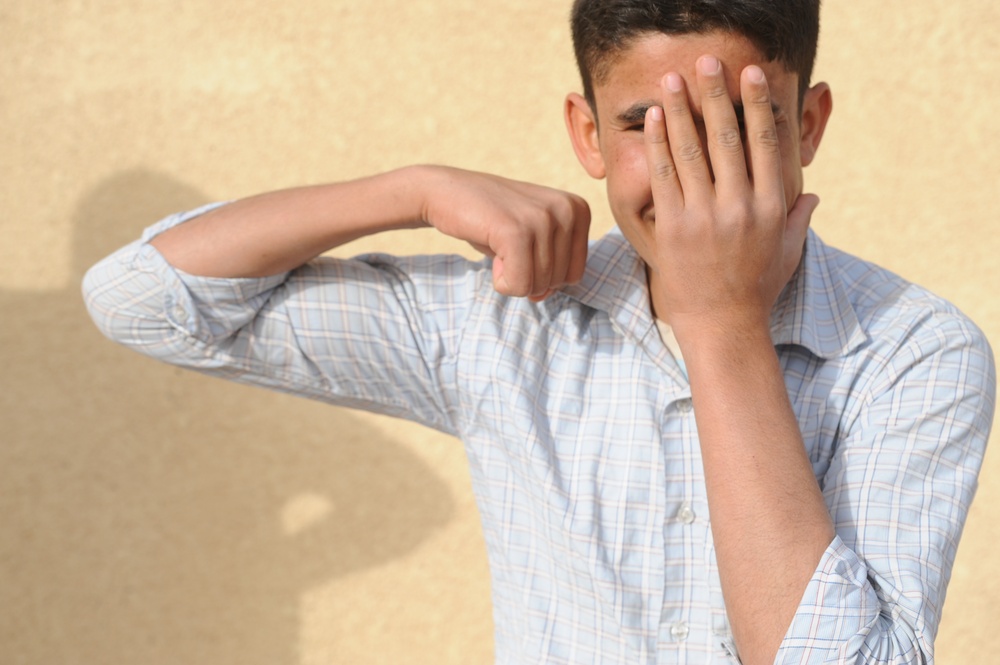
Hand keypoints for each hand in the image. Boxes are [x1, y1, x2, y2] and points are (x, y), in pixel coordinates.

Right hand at [419, 166, 590, 299]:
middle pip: (558, 282)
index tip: (521, 245)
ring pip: (539, 286)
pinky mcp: (516, 230)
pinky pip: (519, 285)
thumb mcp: (532, 241)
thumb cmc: (491, 220)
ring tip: (497, 243)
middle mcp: (568, 209)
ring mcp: (543, 218)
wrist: (446, 192)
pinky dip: (501, 281)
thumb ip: (550, 270)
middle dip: (527, 276)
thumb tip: (543, 295)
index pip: (574, 275)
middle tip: (505, 244)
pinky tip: (491, 250)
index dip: (542, 273)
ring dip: (511, 276)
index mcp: (579, 209)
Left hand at [644, 56, 818, 337]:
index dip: (757, 106)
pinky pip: (664, 176)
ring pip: (691, 151)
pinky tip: (654, 120)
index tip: (751, 76)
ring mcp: (705, 217)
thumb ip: (798, 219)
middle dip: (716, 95)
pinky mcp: (673, 227)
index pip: (765, 144)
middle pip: (727, 138)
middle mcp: (740, 207)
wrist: (720, 326)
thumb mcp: (788, 253)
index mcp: (772, 207)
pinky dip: (658, 144)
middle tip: (707, 63)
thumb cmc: (756, 289)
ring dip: (680, 110)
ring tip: (671, 81)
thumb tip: (813, 196)